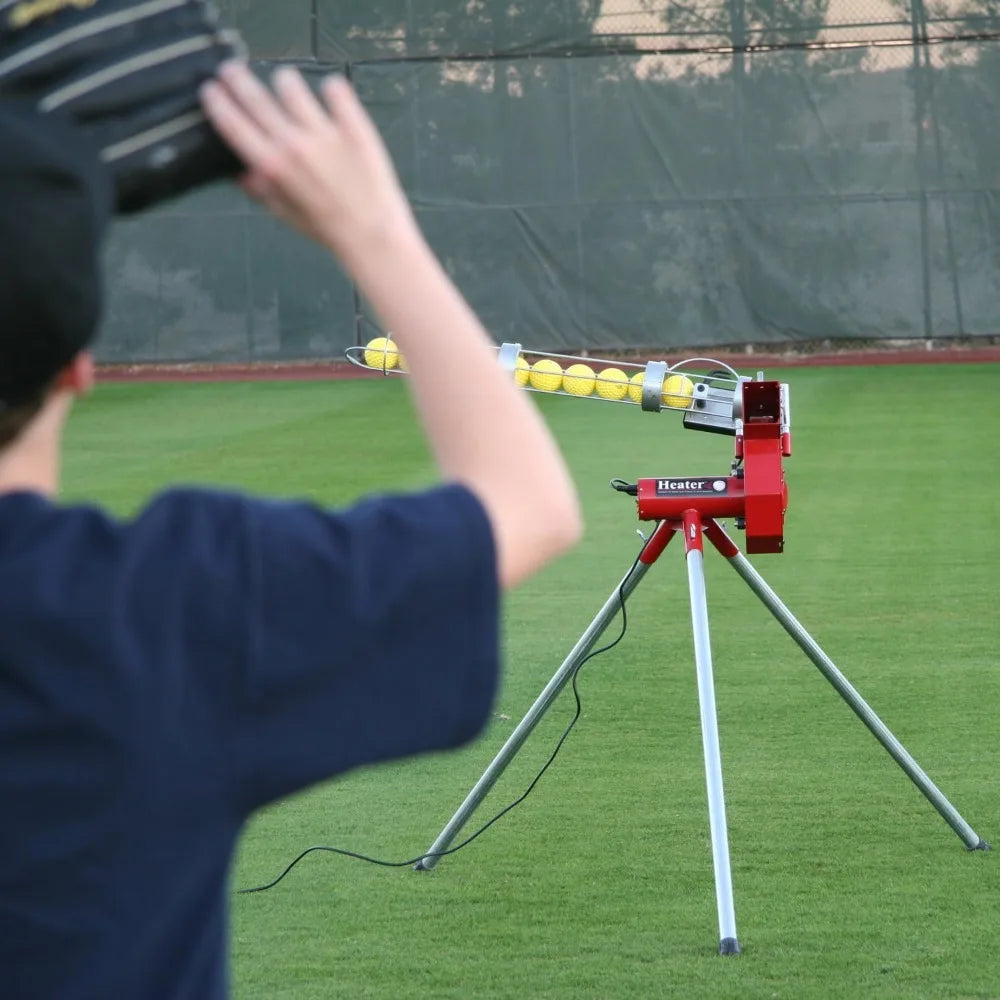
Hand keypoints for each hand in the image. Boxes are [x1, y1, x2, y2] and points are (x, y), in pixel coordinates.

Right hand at [200, 62, 416, 261]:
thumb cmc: (326, 228)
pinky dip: (331, 88)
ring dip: (284, 83)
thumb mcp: (285, 215)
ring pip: (291, 86)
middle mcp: (294, 143)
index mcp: (272, 166)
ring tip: (286, 85)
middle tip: (231, 70)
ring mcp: (324, 131)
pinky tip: (331, 93)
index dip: (217, 102)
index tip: (210, 89)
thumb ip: (260, 190)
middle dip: (237, 79)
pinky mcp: (353, 125)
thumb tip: (239, 171)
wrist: (372, 233)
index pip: (233, 123)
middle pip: (256, 97)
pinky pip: (336, 89)